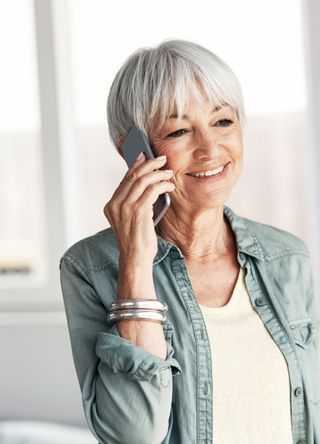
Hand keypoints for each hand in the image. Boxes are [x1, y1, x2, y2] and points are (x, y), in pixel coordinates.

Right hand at [104, 153, 174, 273]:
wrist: (136, 259)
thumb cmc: (137, 241)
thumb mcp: (130, 220)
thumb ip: (133, 203)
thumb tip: (147, 184)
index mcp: (110, 205)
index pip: (124, 180)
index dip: (136, 165)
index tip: (146, 156)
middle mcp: (115, 204)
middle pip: (133, 176)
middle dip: (149, 164)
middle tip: (162, 159)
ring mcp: (124, 207)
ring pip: (143, 180)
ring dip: (158, 173)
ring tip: (168, 172)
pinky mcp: (137, 211)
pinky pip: (152, 190)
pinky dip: (162, 185)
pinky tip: (170, 185)